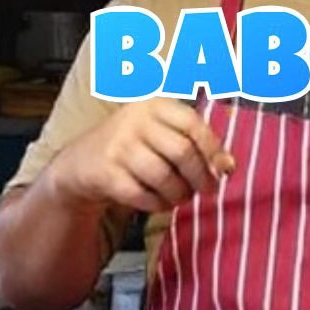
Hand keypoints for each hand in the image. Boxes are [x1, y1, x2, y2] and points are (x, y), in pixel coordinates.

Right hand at [51, 96, 234, 216]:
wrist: (81, 163)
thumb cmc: (132, 147)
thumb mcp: (158, 130)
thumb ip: (191, 140)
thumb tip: (228, 165)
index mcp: (155, 105)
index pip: (193, 124)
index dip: (213, 148)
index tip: (226, 168)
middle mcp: (136, 120)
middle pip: (181, 152)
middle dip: (200, 176)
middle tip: (207, 190)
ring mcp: (119, 145)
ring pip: (164, 176)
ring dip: (179, 194)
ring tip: (181, 197)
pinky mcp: (106, 172)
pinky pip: (143, 195)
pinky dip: (158, 204)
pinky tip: (160, 203)